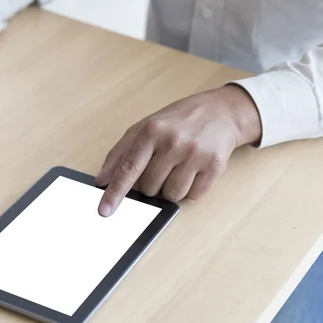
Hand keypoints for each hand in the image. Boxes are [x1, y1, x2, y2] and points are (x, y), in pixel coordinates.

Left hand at [96, 85, 261, 216]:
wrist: (220, 111)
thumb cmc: (177, 122)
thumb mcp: (144, 128)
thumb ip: (120, 154)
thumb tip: (102, 181)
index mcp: (151, 131)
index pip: (128, 168)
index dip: (115, 192)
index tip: (104, 211)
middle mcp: (173, 142)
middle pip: (149, 187)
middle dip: (151, 184)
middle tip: (161, 166)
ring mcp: (195, 154)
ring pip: (171, 195)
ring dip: (171, 188)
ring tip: (178, 167)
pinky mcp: (214, 165)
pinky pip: (193, 195)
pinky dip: (191, 189)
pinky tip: (194, 170)